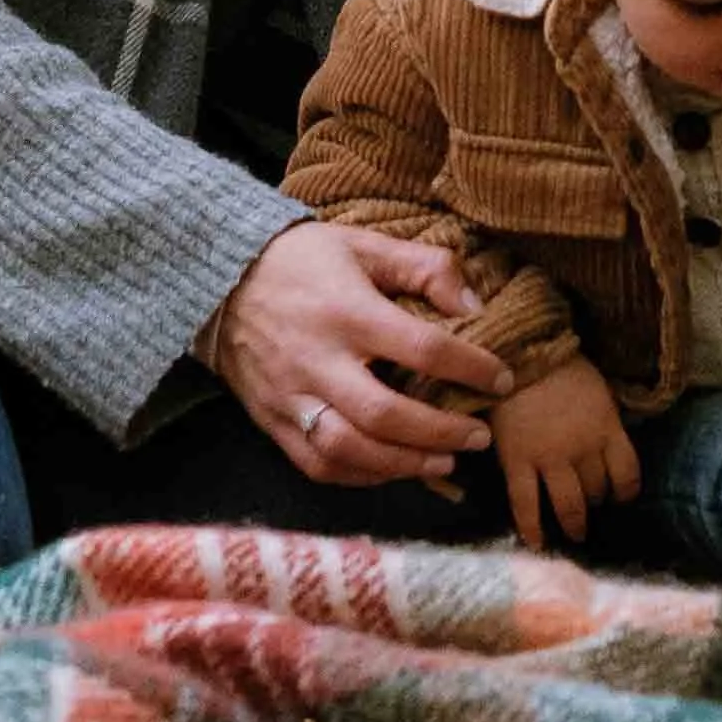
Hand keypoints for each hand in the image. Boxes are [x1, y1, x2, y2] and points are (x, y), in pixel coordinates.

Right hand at [202, 223, 511, 489]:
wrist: (218, 279)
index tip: (503, 378)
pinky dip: (360, 476)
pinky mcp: (272, 420)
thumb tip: (473, 306)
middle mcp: (317, 359)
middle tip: (479, 437)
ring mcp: (291, 395)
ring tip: (444, 462)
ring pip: (349, 449)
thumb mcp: (364, 244)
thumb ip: (424, 268)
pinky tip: (393, 469)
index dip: (471, 367)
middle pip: (384, 413)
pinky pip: (317, 464)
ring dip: (403, 465)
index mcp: (346, 310)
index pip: (421, 347)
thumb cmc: (301, 260)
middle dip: (440, 432)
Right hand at [490, 355, 640, 551]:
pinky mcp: (518, 462)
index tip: (621, 497)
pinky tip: (537, 543)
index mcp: (606, 428)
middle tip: (591, 506)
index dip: (626, 490)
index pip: (628, 473)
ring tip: (575, 533)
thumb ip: (604, 420)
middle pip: (598, 490)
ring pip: (569, 504)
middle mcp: (582, 449)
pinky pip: (526, 504)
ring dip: (575, 522)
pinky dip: (532, 528)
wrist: (518, 351)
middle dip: (597, 501)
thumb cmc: (560, 365)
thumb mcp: (598, 389)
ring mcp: (550, 458)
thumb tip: (608, 443)